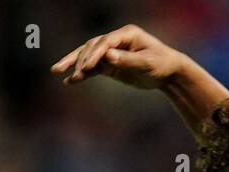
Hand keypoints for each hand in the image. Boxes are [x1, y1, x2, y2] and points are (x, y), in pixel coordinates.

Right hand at [51, 24, 185, 87]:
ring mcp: (111, 52)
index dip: (95, 54)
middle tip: (75, 72)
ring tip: (59, 72)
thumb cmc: (162, 64)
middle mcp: (116, 40)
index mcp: (126, 34)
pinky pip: (93, 68)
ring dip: (75, 64)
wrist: (169, 73)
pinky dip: (82, 74)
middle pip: (92, 47)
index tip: (88, 67)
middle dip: (81, 59)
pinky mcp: (110, 64)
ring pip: (88, 56)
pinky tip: (69, 81)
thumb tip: (107, 56)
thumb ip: (128, 60)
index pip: (105, 42)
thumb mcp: (147, 63)